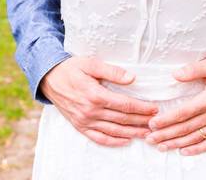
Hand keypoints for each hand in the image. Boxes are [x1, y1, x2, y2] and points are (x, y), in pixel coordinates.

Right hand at [39, 56, 159, 146]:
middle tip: (156, 123)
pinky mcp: (80, 126)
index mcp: (95, 95)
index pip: (125, 105)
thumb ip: (112, 71)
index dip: (141, 108)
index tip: (154, 109)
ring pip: (114, 131)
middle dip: (141, 121)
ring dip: (132, 133)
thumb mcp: (90, 63)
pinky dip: (113, 141)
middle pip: (122, 119)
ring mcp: (85, 120)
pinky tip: (125, 140)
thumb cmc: (70, 69)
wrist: (49, 79)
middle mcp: (90, 111)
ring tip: (146, 134)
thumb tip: (131, 78)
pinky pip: (98, 138)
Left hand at [144, 56, 205, 154]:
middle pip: (186, 128)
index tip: (153, 123)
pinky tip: (184, 151)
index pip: (184, 113)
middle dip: (166, 134)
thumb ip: (194, 69)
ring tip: (161, 146)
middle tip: (150, 138)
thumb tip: (176, 74)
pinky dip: (198, 149)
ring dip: (177, 143)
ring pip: (195, 137)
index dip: (167, 119)